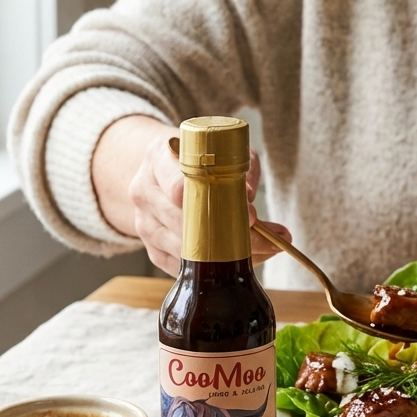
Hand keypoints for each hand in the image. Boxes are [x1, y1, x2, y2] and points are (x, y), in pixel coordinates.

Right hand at [94, 115, 290, 275]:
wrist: (160, 170)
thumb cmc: (197, 157)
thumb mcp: (221, 148)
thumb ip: (238, 167)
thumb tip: (247, 196)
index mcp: (158, 159)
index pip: (179, 187)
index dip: (216, 203)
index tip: (251, 215)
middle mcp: (145, 192)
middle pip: (186, 224)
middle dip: (231, 236)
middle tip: (271, 240)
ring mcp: (145, 224)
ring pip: (186, 250)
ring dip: (229, 255)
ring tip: (267, 250)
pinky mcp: (152, 249)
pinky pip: (183, 266)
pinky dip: (214, 267)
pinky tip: (240, 259)